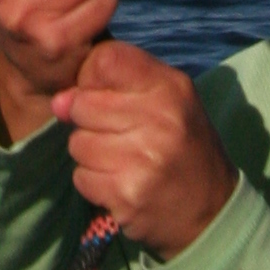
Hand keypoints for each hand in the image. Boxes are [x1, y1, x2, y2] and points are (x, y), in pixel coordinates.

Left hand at [53, 40, 237, 260]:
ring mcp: (143, 160)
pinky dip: (94, 182)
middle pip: (83, 104)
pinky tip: (119, 182)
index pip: (104, 60)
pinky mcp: (127, 195)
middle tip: (118, 133)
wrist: (210, 210)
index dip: (92, 76)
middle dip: (89, 120)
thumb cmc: (181, 144)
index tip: (104, 93)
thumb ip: (111, 86)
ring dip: (91, 154)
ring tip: (121, 159)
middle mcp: (159, 120)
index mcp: (169, 88)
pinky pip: (82, 178)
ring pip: (78, 143)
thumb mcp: (164, 99)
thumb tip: (58, 102)